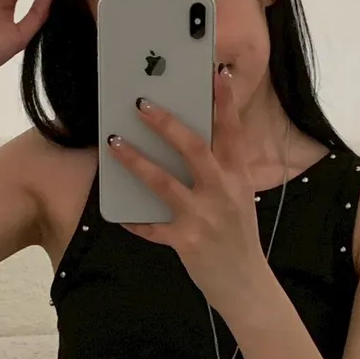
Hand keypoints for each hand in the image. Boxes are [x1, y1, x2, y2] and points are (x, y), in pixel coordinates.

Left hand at [107, 67, 272, 314]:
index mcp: (239, 178)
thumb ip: (220, 171)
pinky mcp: (185, 242)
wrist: (245, 284)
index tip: (217, 74)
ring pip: (163, 182)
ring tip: (114, 144)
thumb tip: (188, 142)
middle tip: (141, 104)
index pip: (233, 132)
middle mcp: (223, 193)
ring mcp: (203, 217)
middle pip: (193, 149)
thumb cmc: (238, 235)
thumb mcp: (239, 198)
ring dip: (135, 161)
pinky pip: (151, 226)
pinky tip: (118, 213)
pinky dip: (133, 220)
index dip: (225, 102)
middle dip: (166, 123)